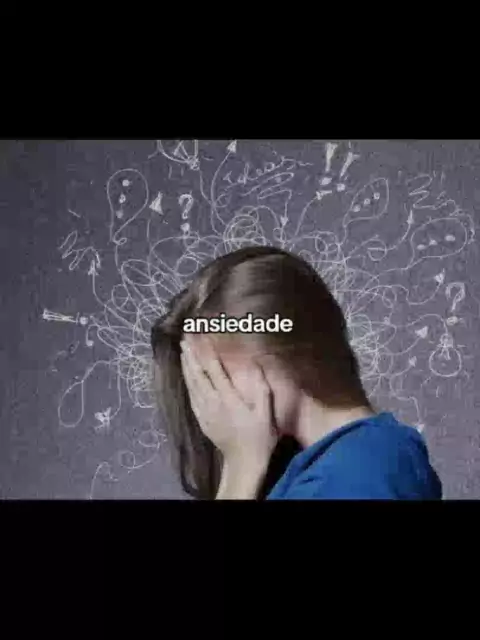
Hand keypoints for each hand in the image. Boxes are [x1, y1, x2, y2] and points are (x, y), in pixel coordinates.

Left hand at [180, 334, 278, 466]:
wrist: (243, 463)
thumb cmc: (260, 437)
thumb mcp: (266, 413)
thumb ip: (261, 388)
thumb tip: (255, 364)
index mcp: (228, 398)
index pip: (214, 368)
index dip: (206, 350)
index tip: (201, 335)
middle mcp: (212, 402)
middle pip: (198, 372)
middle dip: (191, 352)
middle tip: (185, 335)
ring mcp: (204, 410)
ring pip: (191, 382)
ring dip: (186, 363)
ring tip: (183, 347)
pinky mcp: (200, 418)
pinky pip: (190, 394)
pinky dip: (186, 379)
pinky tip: (185, 372)